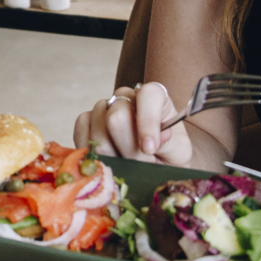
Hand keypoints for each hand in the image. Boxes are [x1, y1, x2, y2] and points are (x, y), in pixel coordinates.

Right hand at [73, 82, 191, 163]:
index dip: (147, 122)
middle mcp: (126, 97)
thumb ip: (169, 146)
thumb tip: (147, 143)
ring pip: (98, 129)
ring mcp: (104, 107)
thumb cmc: (168, 156)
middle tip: (139, 164)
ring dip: (112, 155)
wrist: (155, 165)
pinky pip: (81, 130)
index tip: (149, 149)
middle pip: (117, 116)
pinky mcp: (86, 120)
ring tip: (126, 165)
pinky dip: (92, 151)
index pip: (148, 95)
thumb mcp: (179, 153)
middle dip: (127, 149)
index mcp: (154, 98)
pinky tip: (107, 160)